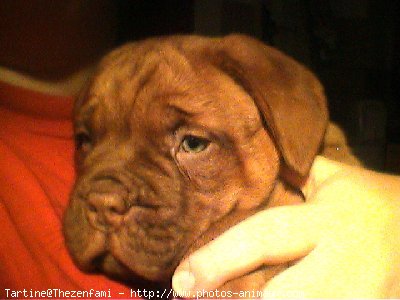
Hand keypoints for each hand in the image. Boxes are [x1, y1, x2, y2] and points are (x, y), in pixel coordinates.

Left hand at [172, 156, 399, 297]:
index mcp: (325, 218)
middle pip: (286, 294)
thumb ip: (302, 174)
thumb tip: (266, 157)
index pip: (262, 237)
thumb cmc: (375, 202)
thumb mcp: (339, 180)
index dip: (218, 260)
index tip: (182, 280)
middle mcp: (344, 258)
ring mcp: (367, 292)